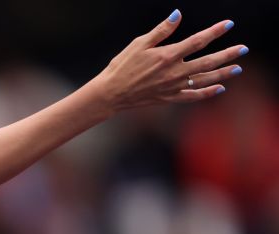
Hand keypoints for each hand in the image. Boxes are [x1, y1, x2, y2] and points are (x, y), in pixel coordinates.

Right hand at [96, 10, 245, 110]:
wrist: (110, 94)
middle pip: (207, 62)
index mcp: (167, 56)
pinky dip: (207, 93)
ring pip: (204, 80)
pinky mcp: (168, 98)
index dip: (214, 32)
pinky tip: (219, 88)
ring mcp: (173, 87)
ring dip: (223, 73)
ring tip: (238, 68)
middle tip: (243, 49)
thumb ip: (161, 30)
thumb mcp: (139, 43)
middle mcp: (174, 72)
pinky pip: (192, 96)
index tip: (228, 24)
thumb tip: (177, 15)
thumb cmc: (122, 66)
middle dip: (227, 55)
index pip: (197, 41)